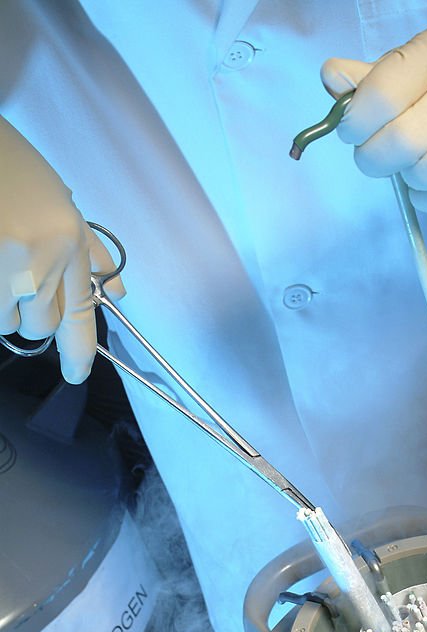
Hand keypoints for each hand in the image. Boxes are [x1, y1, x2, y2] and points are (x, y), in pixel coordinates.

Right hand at [0, 116, 122, 382]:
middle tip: (17, 278)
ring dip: (3, 305)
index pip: (82, 313)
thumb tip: (119, 293)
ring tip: (1, 261)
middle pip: (39, 327)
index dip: (79, 351)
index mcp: (67, 242)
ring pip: (6, 322)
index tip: (78, 374)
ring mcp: (5, 270)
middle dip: (28, 315)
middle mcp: (39, 260)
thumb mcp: (60, 202)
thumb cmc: (10, 165)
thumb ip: (89, 252)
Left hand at [321, 24, 426, 211]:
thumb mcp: (408, 68)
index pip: (383, 95)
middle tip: (372, 154)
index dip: (355, 122)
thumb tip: (331, 76)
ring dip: (406, 178)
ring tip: (405, 165)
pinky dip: (425, 197)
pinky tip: (422, 182)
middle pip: (403, 140)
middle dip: (374, 156)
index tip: (350, 129)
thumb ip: (367, 78)